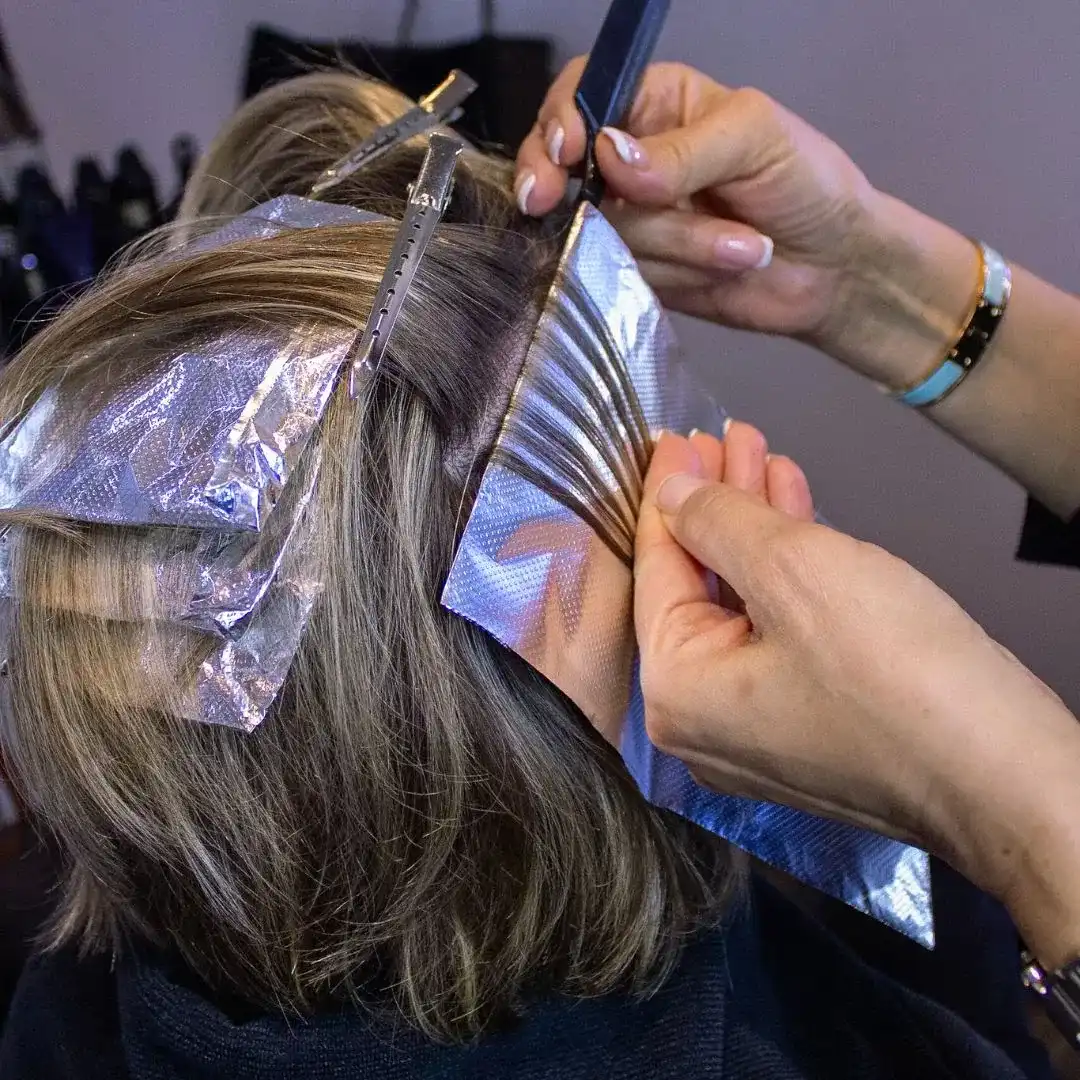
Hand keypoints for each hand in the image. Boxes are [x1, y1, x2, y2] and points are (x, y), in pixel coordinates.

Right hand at [516, 59, 877, 341]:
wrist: (835, 270)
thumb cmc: (806, 184)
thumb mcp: (754, 140)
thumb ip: (682, 149)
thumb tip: (609, 156)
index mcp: (655, 104)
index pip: (582, 95)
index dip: (560, 122)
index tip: (563, 154)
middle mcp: (630, 162)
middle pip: (566, 170)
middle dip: (566, 191)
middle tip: (552, 205)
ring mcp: (630, 223)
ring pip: (602, 233)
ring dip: (676, 245)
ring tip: (741, 244)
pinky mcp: (636, 274)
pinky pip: (621, 277)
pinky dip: (675, 275)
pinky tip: (720, 271)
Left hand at [634, 426, 1079, 963]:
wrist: (1007, 774)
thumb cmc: (894, 671)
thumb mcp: (793, 569)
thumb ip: (718, 521)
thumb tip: (671, 491)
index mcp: (676, 693)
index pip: (656, 570)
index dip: (665, 494)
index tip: (671, 438)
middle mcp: (702, 721)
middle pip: (700, 585)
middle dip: (719, 502)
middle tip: (725, 436)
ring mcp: (758, 730)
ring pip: (745, 604)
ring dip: (758, 526)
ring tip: (765, 454)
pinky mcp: (812, 725)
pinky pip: (782, 632)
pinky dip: (792, 570)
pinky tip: (799, 508)